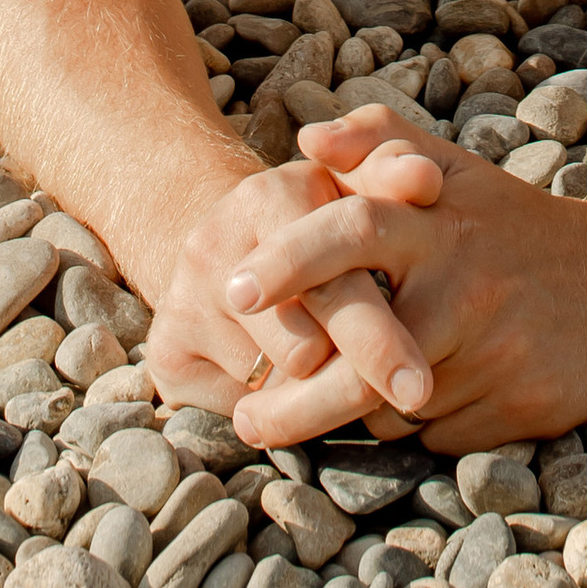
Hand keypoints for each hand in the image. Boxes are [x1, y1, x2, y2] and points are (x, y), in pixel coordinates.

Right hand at [144, 143, 439, 433]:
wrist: (228, 243)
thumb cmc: (314, 224)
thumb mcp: (353, 192)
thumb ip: (395, 178)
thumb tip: (422, 178)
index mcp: (270, 197)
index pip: (335, 282)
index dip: (380, 339)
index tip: (420, 388)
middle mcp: (214, 244)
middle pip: (304, 346)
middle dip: (356, 382)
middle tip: (404, 409)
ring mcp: (182, 298)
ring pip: (274, 384)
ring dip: (314, 391)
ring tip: (330, 361)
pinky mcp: (164, 351)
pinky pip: (235, 408)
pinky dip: (270, 407)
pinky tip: (279, 376)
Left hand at [218, 104, 586, 447]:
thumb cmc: (514, 223)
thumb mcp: (455, 167)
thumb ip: (378, 139)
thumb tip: (305, 140)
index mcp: (438, 219)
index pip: (351, 229)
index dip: (289, 260)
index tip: (228, 292)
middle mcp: (465, 282)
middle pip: (363, 350)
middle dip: (297, 397)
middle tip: (244, 420)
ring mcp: (497, 348)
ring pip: (394, 405)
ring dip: (361, 410)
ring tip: (332, 405)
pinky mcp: (526, 405)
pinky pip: (441, 435)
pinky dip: (423, 426)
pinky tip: (434, 399)